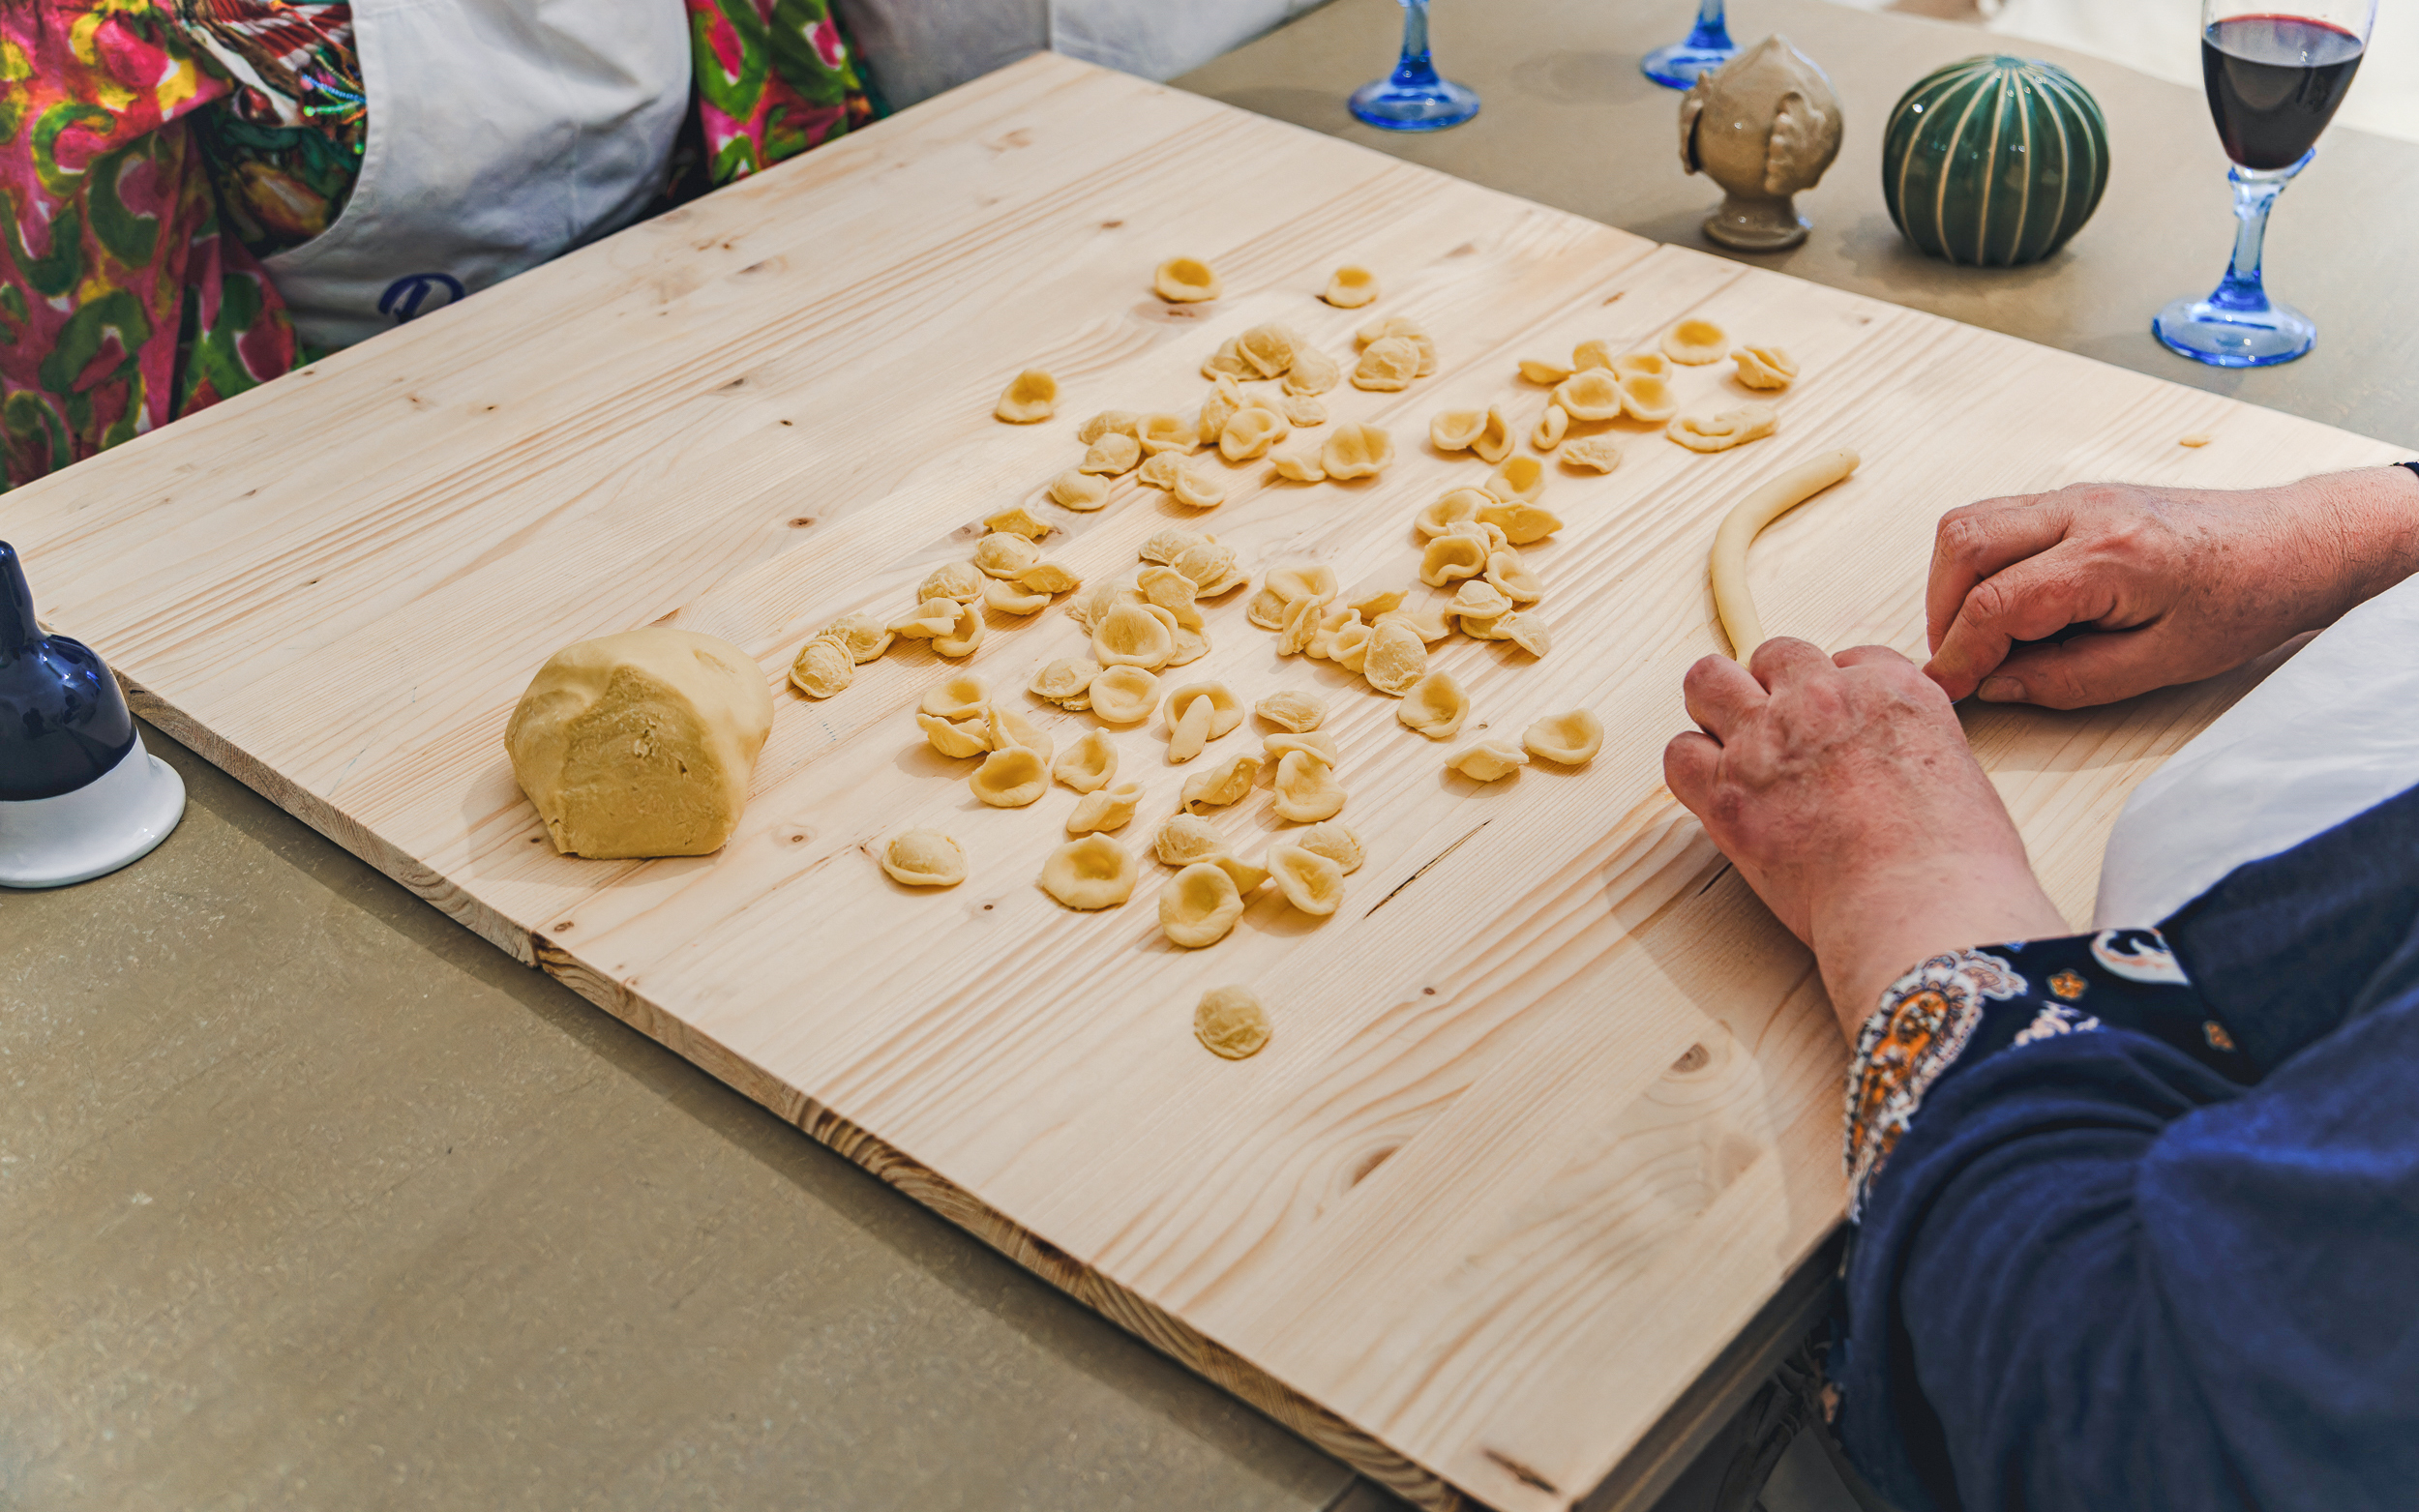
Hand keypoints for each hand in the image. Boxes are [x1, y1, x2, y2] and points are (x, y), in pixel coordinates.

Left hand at [1665, 640, 2066, 1034]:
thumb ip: (1910, 747)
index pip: (1849, 658)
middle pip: (1773, 656)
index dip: (1836, 689)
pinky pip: (1680, 754)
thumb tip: (1884, 761)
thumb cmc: (1955, 862)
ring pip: (1709, 682)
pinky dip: (1693, 768)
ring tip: (1731, 748)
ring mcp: (1768, 740)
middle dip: (1771, 686)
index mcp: (1891, 689)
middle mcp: (1823, 699)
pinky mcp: (1728, 793)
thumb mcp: (1957, 772)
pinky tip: (1716, 792)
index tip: (1834, 722)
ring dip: (1717, 709)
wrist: (1924, 905)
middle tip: (1776, 730)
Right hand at [1924, 468, 2418, 707]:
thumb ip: (2069, 679)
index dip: (1959, 653)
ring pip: (1970, 521)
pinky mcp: (2078, 496)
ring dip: (1952, 582)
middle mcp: (2084, 510)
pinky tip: (2002, 603)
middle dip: (1941, 611)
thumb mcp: (2161, 663)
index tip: (1948, 690)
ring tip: (1975, 634)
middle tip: (1957, 660)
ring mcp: (2078, 495)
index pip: (1995, 602)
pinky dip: (1978, 562)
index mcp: (2110, 555)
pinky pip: (1997, 517)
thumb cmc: (2245, 598)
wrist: (2294, 543)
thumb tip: (1996, 685)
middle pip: (1964, 542)